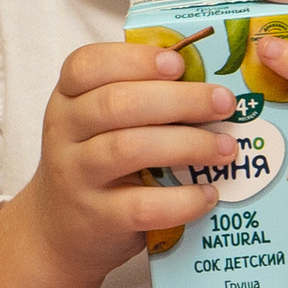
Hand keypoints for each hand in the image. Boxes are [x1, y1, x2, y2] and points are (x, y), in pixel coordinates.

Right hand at [19, 35, 243, 286]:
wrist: (62, 228)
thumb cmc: (97, 163)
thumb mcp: (100, 123)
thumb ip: (139, 97)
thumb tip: (209, 78)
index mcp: (68, 99)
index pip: (85, 65)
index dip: (133, 59)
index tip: (178, 63)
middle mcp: (64, 133)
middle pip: (116, 103)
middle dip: (179, 99)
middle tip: (224, 103)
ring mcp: (77, 176)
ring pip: (128, 149)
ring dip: (188, 144)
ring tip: (225, 149)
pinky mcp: (97, 217)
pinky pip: (142, 206)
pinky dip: (182, 200)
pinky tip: (208, 194)